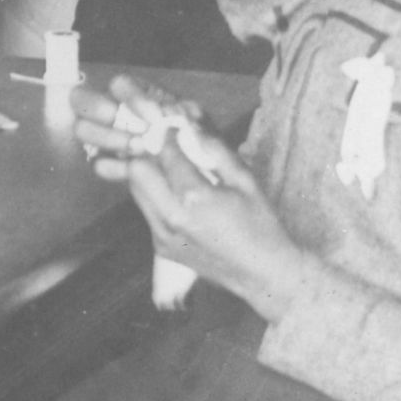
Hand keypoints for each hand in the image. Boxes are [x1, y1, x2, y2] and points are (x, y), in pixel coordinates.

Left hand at [75, 78, 316, 317]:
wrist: (264, 275)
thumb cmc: (262, 225)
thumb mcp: (245, 181)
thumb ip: (215, 151)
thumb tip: (193, 126)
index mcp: (193, 197)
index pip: (165, 153)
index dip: (165, 134)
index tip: (170, 125)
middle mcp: (170, 217)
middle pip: (137, 171)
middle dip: (148, 153)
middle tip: (164, 146)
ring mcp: (162, 236)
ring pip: (136, 192)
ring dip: (149, 175)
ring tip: (170, 169)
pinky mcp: (161, 248)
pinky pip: (148, 213)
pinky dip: (157, 198)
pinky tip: (178, 197)